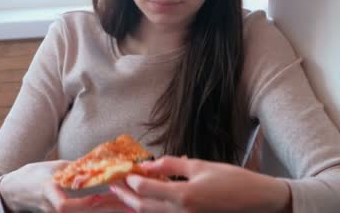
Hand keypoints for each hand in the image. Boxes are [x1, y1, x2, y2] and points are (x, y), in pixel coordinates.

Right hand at [0, 160, 128, 211]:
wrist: (14, 192)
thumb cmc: (33, 175)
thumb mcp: (52, 167)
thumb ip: (74, 169)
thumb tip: (98, 165)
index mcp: (48, 191)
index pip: (63, 205)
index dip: (83, 204)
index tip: (98, 197)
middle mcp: (53, 208)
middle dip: (106, 209)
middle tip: (128, 204)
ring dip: (106, 211)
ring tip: (127, 206)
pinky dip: (96, 211)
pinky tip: (110, 207)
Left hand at [109, 156, 291, 212]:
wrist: (259, 201)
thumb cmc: (232, 180)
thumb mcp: (199, 166)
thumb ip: (169, 165)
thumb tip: (146, 164)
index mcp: (183, 196)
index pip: (145, 188)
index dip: (130, 180)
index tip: (123, 172)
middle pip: (143, 207)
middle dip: (126, 196)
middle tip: (113, 186)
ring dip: (136, 204)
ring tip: (125, 192)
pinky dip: (152, 210)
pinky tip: (147, 201)